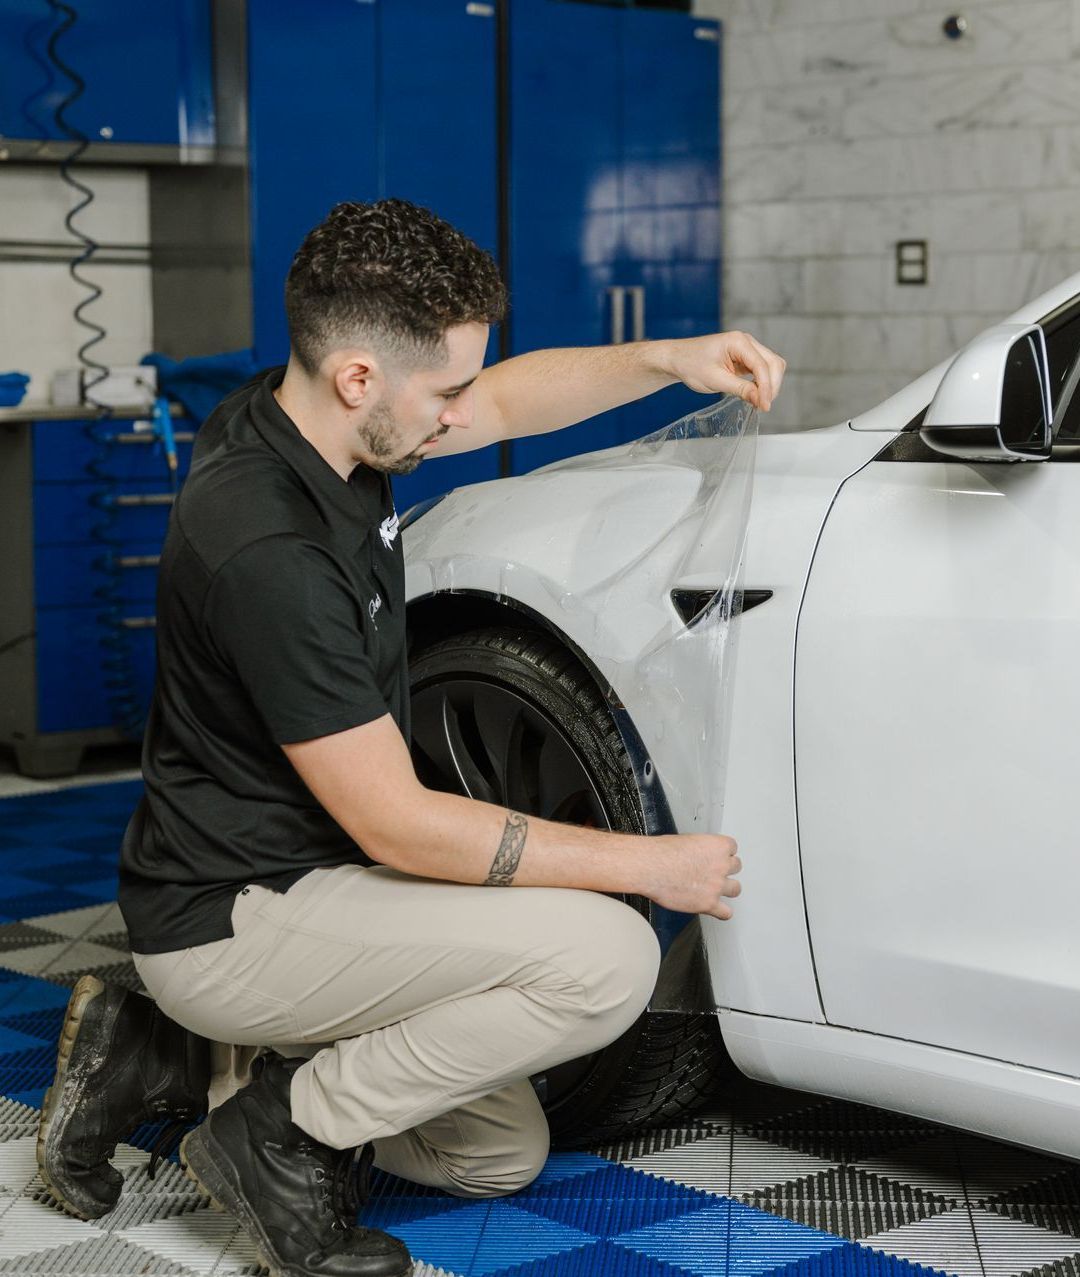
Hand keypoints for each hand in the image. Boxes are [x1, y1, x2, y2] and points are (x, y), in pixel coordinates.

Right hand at [646, 834, 741, 919]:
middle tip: (713, 871)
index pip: (732, 847)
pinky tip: (716, 909)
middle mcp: (721, 866)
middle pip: (736, 867)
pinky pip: (726, 912)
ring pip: (736, 889)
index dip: (723, 853)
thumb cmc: (661, 852)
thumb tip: (697, 854)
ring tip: (716, 889)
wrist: (650, 867)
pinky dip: (722, 912)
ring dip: (727, 888)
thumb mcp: (686, 840)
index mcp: (717, 846)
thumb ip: (699, 849)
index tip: (716, 856)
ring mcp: (716, 886)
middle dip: (725, 869)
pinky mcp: (708, 904)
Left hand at [663, 332, 785, 411]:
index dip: (766, 387)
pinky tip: (754, 396)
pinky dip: (762, 383)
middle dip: (772, 386)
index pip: (762, 365)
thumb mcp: (715, 380)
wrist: (678, 359)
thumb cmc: (691, 365)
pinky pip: (762, 370)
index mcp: (738, 341)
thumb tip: (760, 400)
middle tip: (762, 406)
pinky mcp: (745, 358)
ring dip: (769, 385)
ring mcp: (747, 349)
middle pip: (773, 363)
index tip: (764, 406)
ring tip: (758, 403)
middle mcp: (746, 342)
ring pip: (771, 366)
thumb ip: (740, 389)